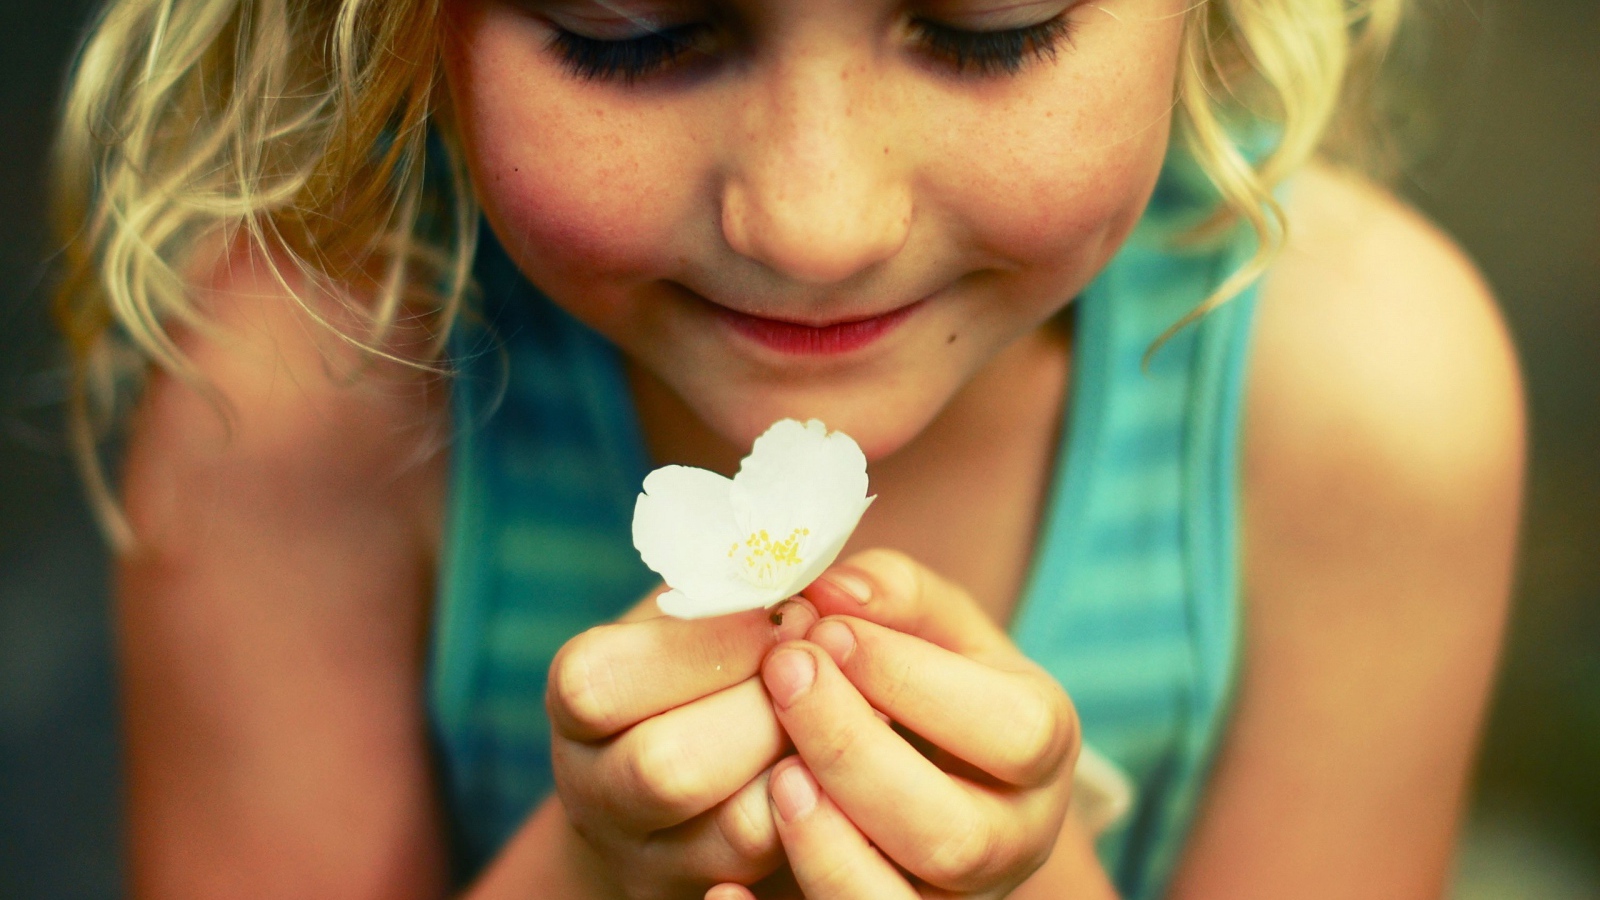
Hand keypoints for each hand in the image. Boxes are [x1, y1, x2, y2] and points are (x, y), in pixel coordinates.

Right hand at [546, 589, 819, 899]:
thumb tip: (817, 589)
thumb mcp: (720, 597)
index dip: (702, 644)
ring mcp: (650, 859)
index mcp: (578, 698)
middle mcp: (593, 791)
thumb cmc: (729, 647)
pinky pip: (788, 861)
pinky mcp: (714, 892)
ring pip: (736, 828)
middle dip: (763, 706)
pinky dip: (833, 801)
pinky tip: (850, 756)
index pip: (598, 684)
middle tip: (820, 662)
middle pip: (664, 767)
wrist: (733, 744)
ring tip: (850, 703)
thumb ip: (757, 577)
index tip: (781, 613)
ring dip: (806, 753)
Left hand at [712, 549, 1081, 898]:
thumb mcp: (929, 620)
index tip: (827, 632)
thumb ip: (892, 593)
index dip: (915, 682)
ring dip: (829, 847)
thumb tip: (832, 591)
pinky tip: (724, 890)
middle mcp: (1015, 841)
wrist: (919, 755)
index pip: (1012, 731)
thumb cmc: (923, 673)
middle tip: (783, 676)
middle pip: (956, 835)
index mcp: (1042, 748)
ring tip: (777, 775)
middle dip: (857, 754)